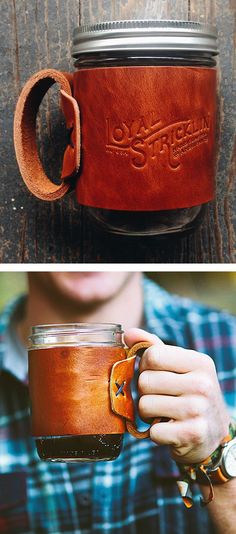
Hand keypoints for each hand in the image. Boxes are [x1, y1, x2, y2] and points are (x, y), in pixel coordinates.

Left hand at [125, 328, 229, 464]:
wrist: (213, 436)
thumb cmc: (190, 395)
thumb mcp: (179, 367)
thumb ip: (154, 347)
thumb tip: (128, 334)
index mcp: (200, 362)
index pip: (152, 355)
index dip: (145, 366)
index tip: (154, 374)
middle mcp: (202, 384)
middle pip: (145, 381)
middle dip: (144, 392)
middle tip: (158, 397)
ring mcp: (198, 410)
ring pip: (144, 405)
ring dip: (147, 413)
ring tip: (162, 413)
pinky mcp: (193, 434)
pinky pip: (154, 431)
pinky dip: (156, 433)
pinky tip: (169, 429)